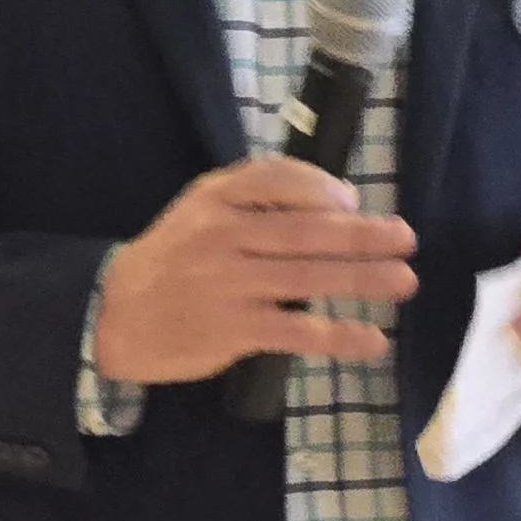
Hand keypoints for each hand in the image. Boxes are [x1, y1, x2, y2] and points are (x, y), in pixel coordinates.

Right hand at [94, 156, 416, 384]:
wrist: (113, 314)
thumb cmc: (175, 256)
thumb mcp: (203, 207)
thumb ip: (258, 194)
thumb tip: (337, 200)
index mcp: (217, 198)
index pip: (277, 179)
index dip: (321, 188)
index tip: (354, 200)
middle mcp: (223, 236)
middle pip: (305, 231)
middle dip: (362, 235)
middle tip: (406, 238)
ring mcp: (229, 285)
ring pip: (307, 278)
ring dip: (362, 280)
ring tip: (404, 281)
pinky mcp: (233, 331)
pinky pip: (296, 332)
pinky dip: (339, 338)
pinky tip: (373, 341)